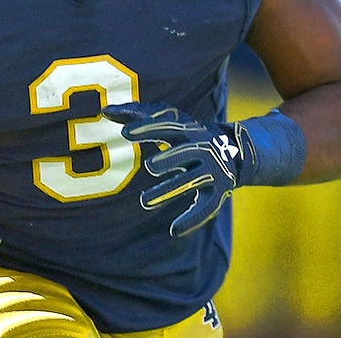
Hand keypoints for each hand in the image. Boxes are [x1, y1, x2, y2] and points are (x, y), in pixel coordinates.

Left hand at [102, 102, 248, 237]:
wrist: (235, 150)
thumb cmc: (187, 136)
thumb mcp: (170, 123)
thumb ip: (138, 117)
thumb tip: (105, 111)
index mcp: (188, 130)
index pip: (167, 127)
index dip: (147, 129)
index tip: (125, 133)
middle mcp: (202, 149)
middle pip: (186, 153)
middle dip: (170, 159)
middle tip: (150, 166)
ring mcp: (211, 171)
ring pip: (191, 181)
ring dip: (169, 191)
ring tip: (144, 201)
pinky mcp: (217, 192)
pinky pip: (206, 208)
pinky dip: (192, 220)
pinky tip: (174, 230)